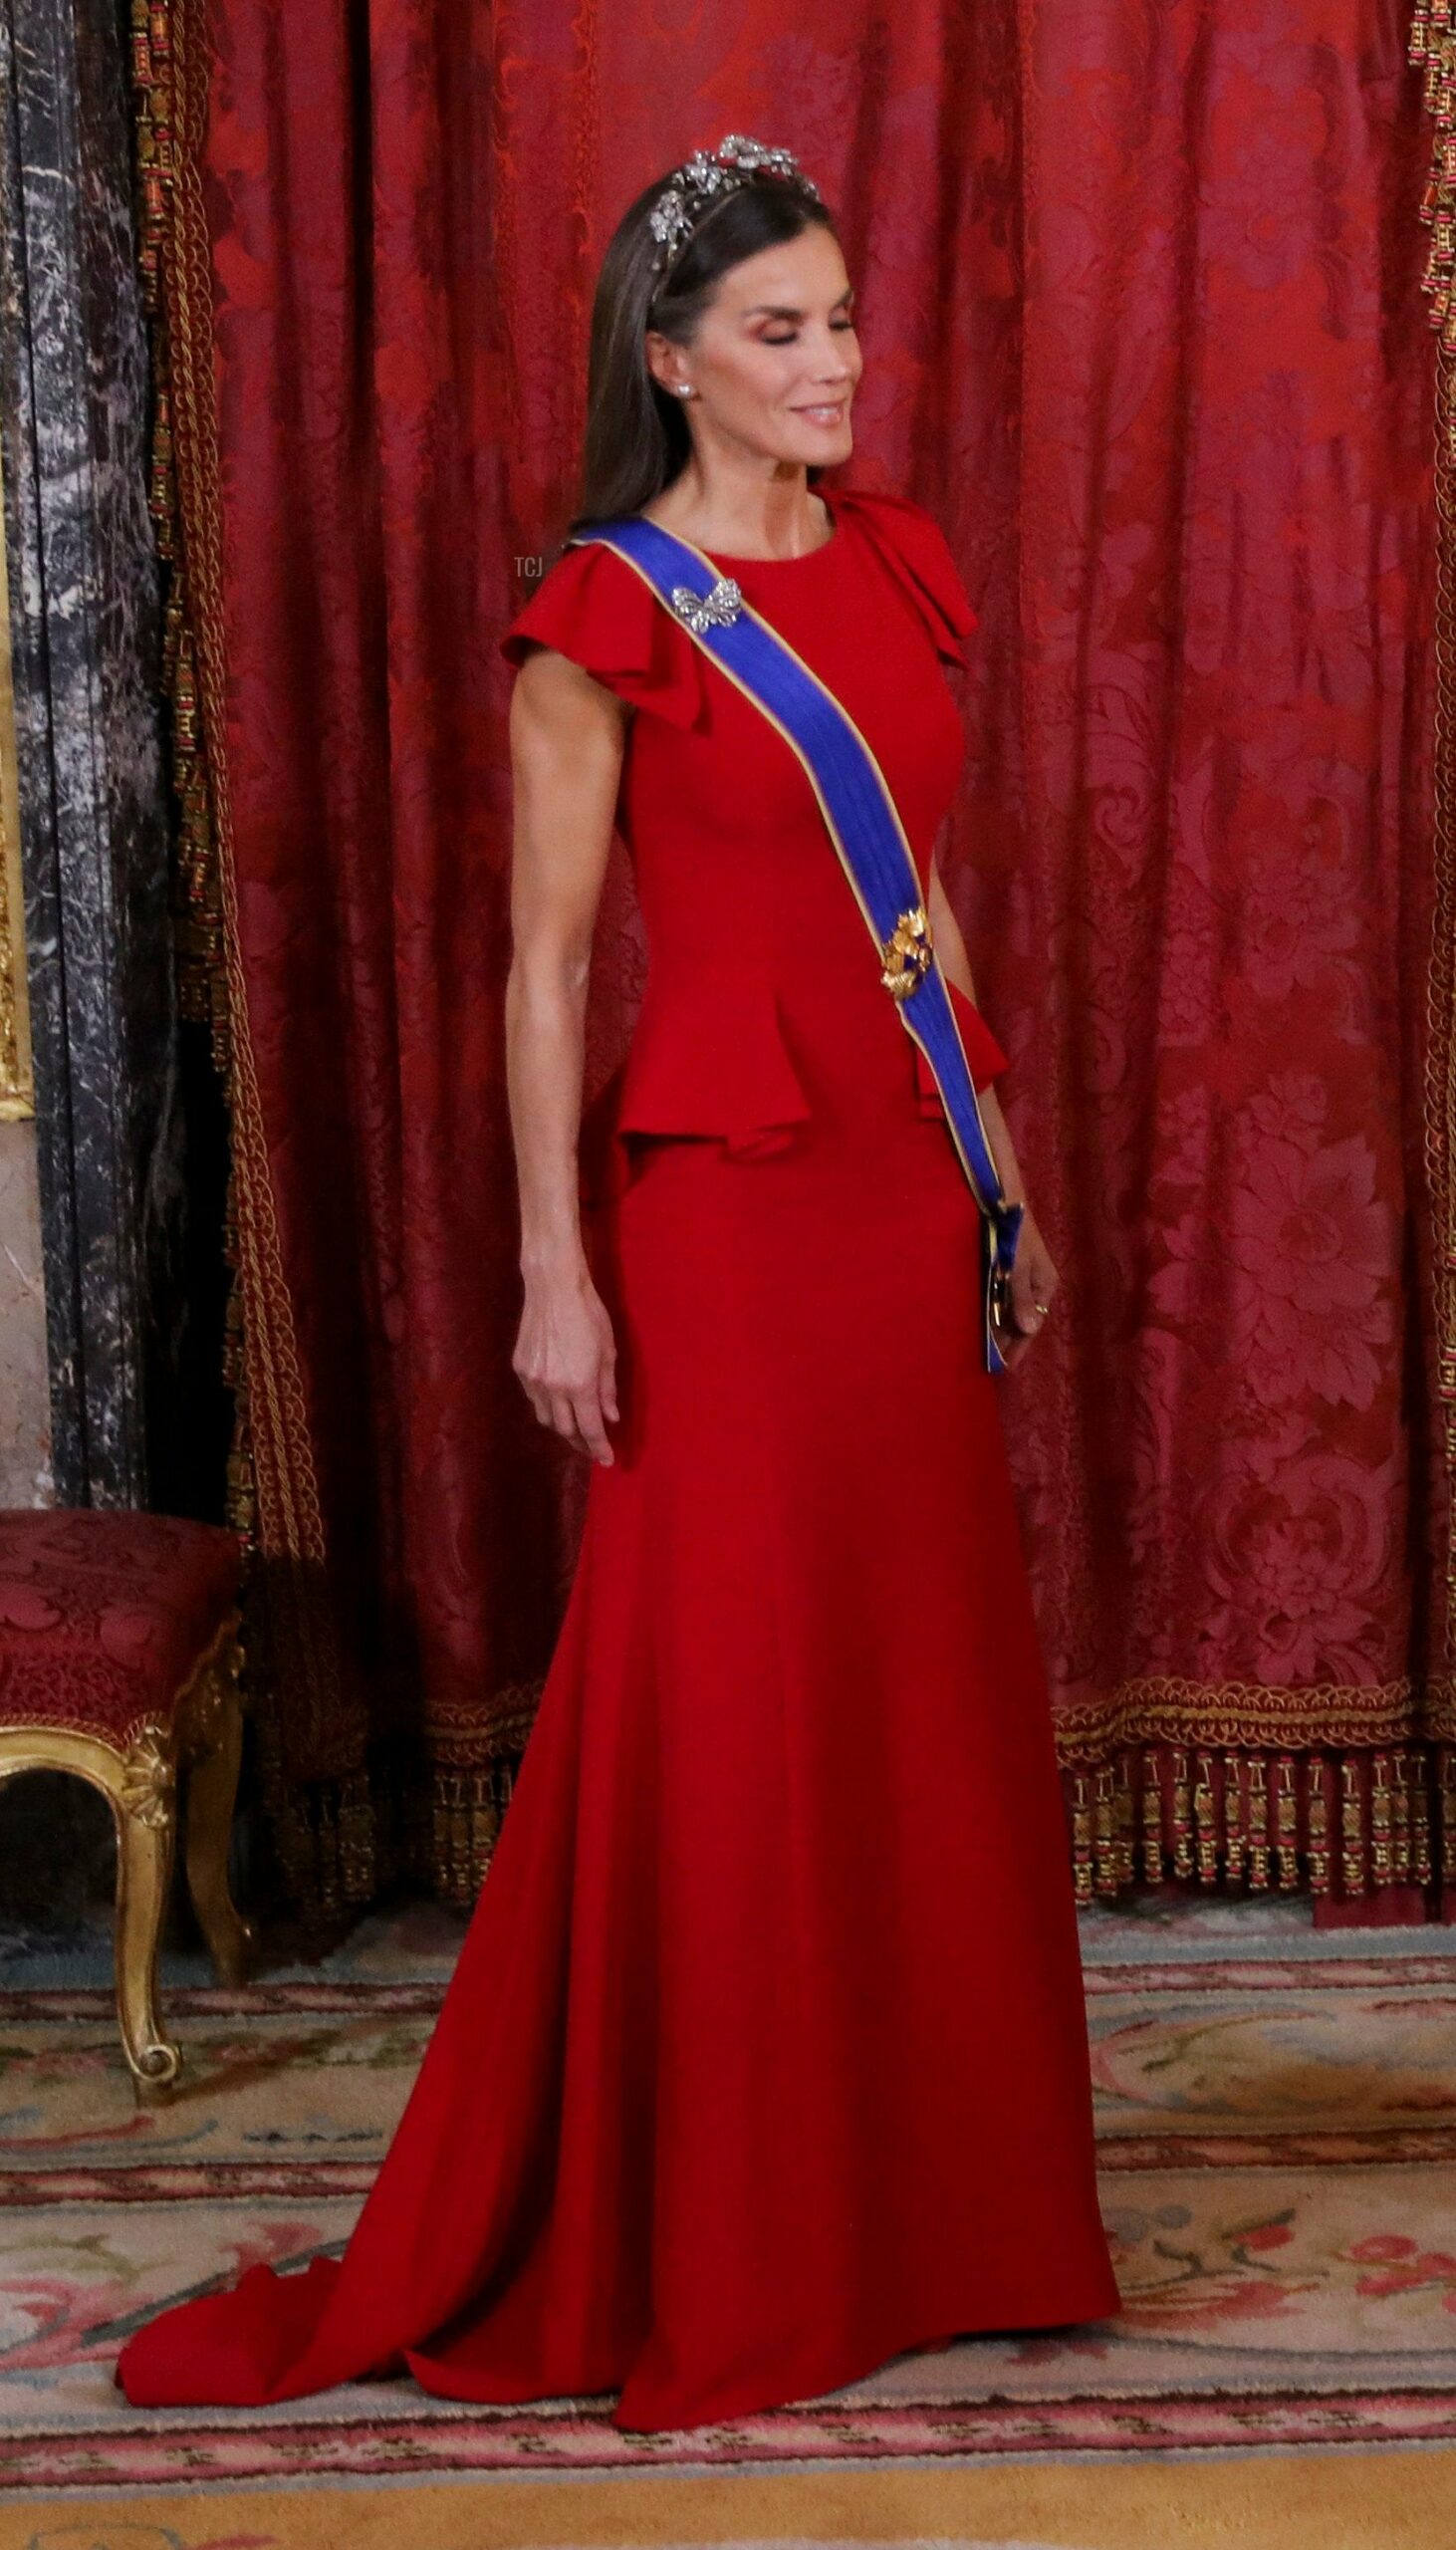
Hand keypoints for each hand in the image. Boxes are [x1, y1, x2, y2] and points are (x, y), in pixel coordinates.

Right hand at [513, 1259, 619, 1462]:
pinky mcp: (521, 1368)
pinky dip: (547, 1407)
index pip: (591, 1428)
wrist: (553, 1287)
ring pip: (546, 1418)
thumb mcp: (608, 1351)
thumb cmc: (589, 1313)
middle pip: (566, 1429)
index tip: (607, 1460)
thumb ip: (608, 1388)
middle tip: (593, 1448)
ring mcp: (533, 1379)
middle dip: (581, 1443)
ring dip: (562, 1427)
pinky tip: (557, 1403)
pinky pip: (534, 1399)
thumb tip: (611, 1417)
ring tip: (576, 1429)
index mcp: (580, 1384)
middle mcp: (554, 1387)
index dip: (599, 1448)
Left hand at [996, 1205, 1058, 1370]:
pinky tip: (979, 1319)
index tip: (1004, 1366)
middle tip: (988, 1360)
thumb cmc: (1015, 1232)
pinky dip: (991, 1309)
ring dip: (997, 1325)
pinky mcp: (1006, 1267)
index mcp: (1045, 1284)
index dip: (1018, 1346)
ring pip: (1009, 1308)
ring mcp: (1020, 1276)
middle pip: (1021, 1318)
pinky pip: (1000, 1296)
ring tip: (981, 1346)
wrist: (1003, 1198)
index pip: (1032, 1324)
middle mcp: (1035, 1283)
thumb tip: (1029, 1329)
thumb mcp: (1018, 1267)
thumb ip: (1021, 1298)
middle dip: (1006, 1338)